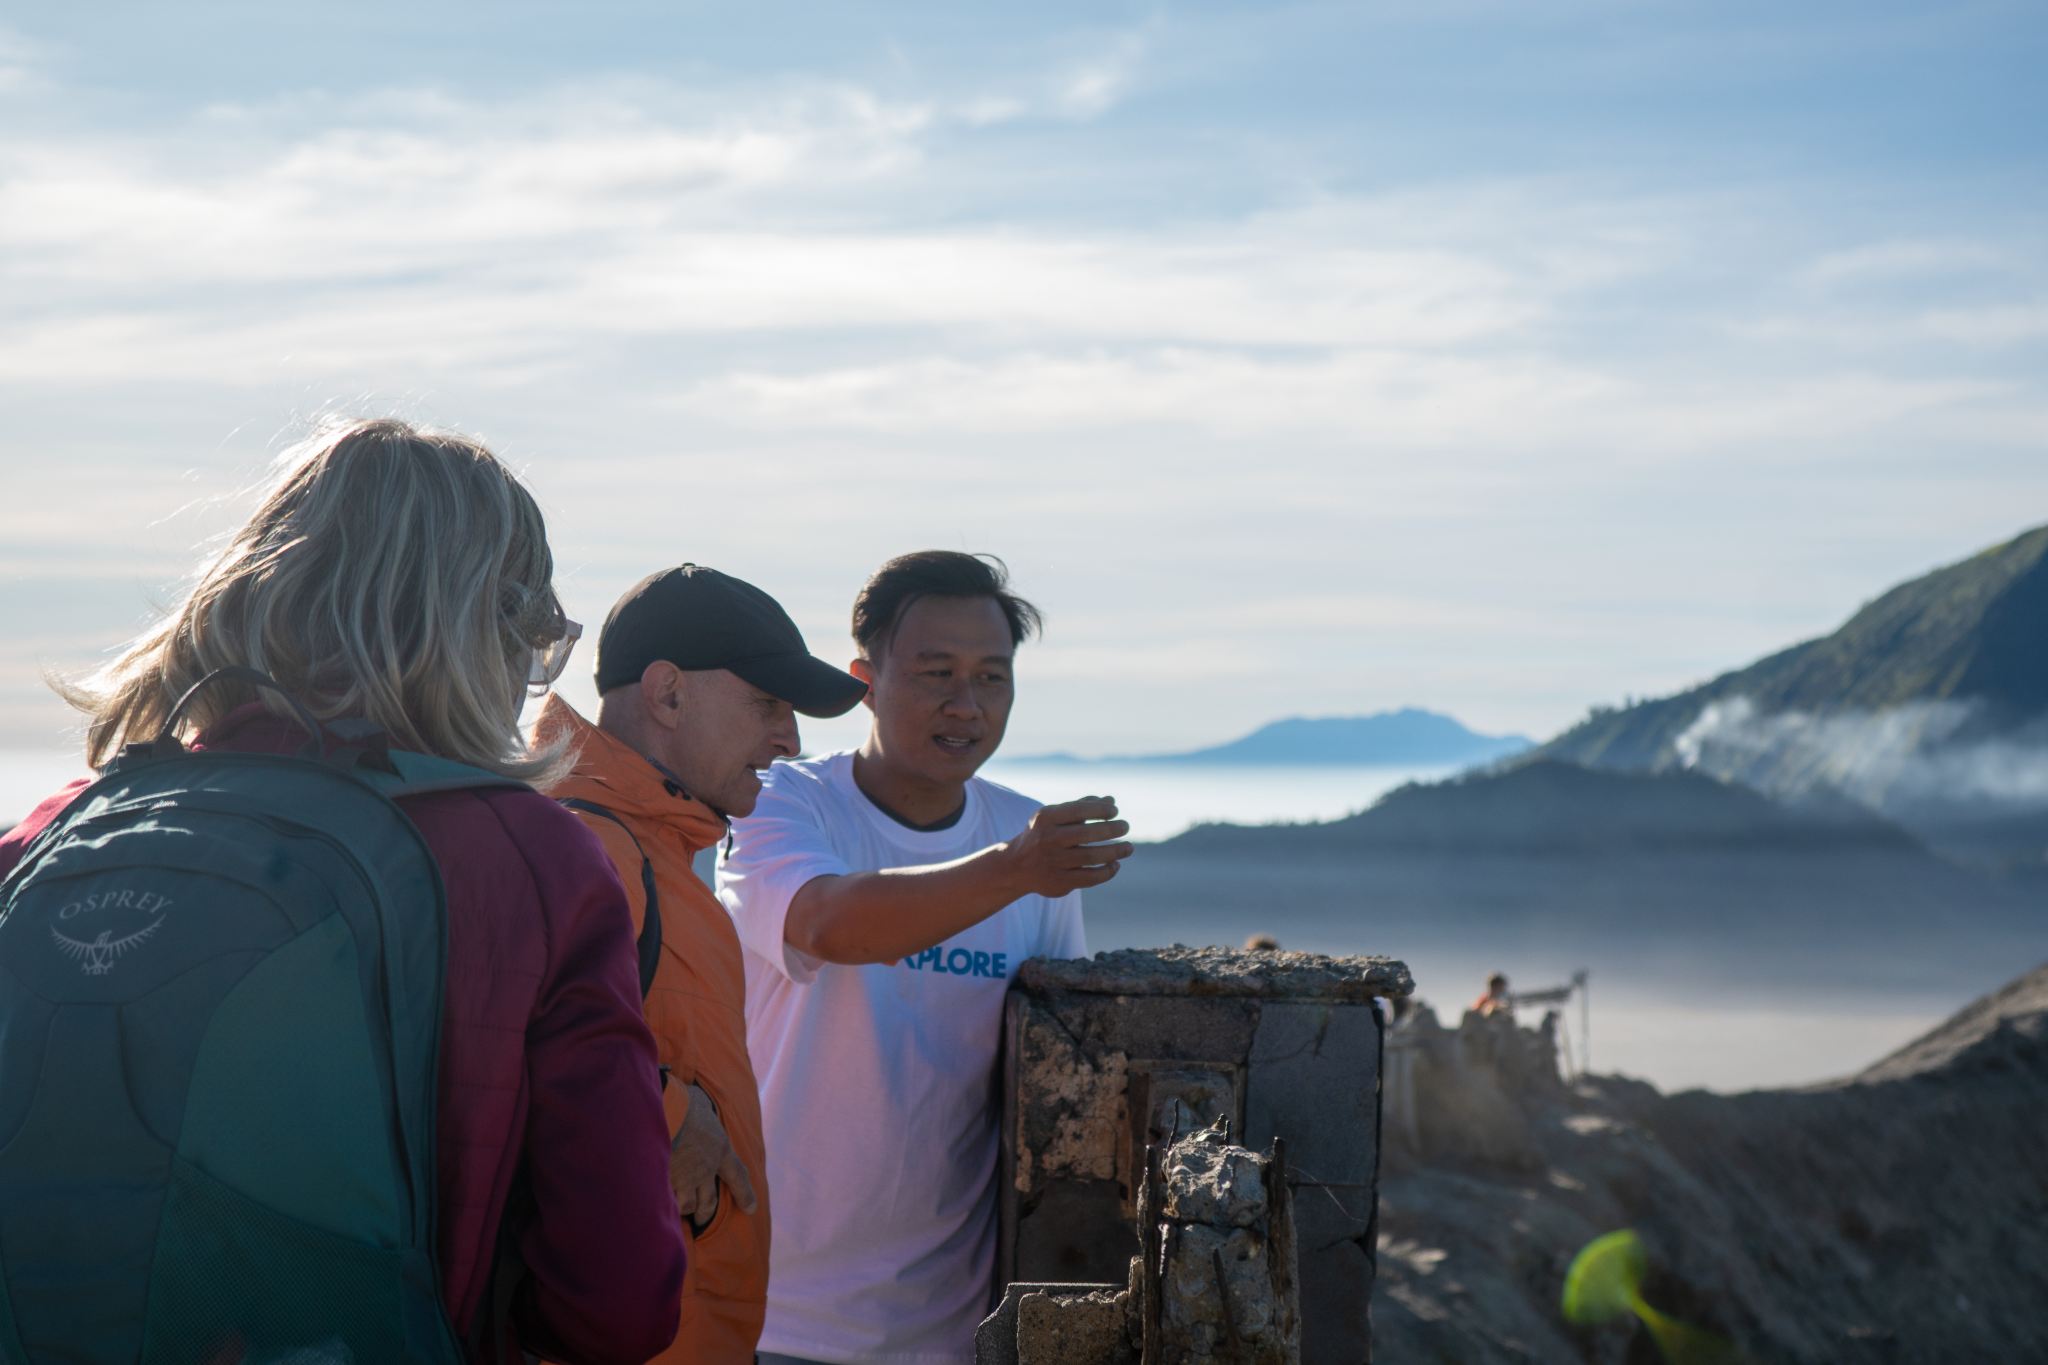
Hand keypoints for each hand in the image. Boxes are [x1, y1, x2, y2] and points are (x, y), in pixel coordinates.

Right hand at [668, 1083, 756, 1231]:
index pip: (738, 1175)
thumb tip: (696, 1102)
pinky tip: (659, 1205)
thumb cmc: (684, 1102)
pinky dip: (664, 1204)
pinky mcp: (664, 1184)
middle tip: (702, 1217)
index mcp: (720, 1149)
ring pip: (687, 1206)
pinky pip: (666, 1202)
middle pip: (709, 1202)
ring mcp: (685, 1180)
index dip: (745, 1193)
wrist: (665, 1114)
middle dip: (706, 1212)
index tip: (751, 1209)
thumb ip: (701, 1110)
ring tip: (679, 1211)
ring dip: (684, 1209)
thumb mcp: (701, 1103)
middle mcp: (705, 1170)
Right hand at [1000, 796, 1133, 896]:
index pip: (1078, 810)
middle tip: (1125, 826)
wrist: (1016, 866)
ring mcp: (1052, 862)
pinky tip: (1115, 864)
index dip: (1100, 810)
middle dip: (1111, 829)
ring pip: (1091, 857)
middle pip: (1086, 834)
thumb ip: (1081, 807)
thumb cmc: (1043, 834)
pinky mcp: (1058, 882)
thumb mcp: (1055, 817)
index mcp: (1045, 818)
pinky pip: (1090, 878)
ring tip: (1128, 848)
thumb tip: (1111, 800)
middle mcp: (1047, 840)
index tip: (1115, 811)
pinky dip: (1107, 872)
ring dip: (1115, 851)